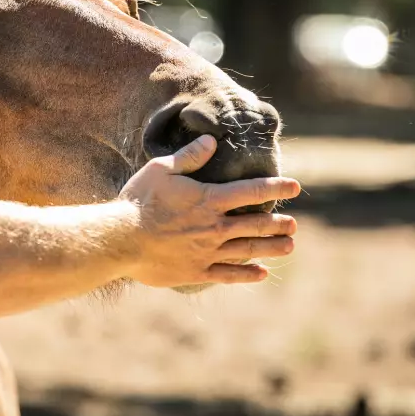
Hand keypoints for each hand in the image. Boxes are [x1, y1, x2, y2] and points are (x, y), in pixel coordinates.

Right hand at [118, 135, 300, 287]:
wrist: (119, 240)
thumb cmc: (138, 200)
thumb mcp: (162, 169)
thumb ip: (190, 156)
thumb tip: (211, 140)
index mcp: (209, 199)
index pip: (252, 191)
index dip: (276, 187)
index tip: (295, 187)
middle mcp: (214, 227)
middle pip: (257, 224)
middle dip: (278, 223)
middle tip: (293, 224)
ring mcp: (207, 252)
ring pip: (248, 250)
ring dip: (272, 248)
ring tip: (289, 246)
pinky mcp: (196, 272)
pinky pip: (229, 275)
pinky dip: (248, 274)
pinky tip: (261, 272)